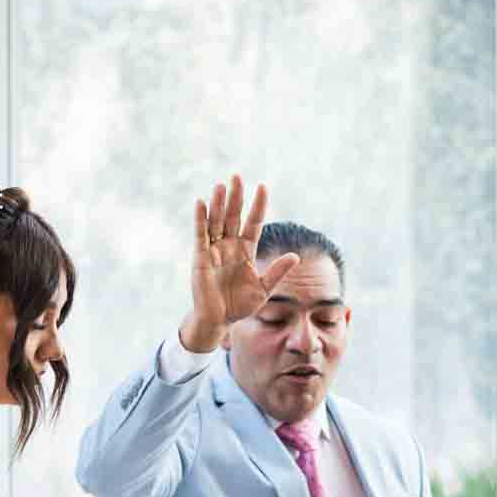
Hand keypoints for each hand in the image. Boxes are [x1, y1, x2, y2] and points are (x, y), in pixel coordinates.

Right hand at [178, 175, 298, 353]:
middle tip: (237, 176)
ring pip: (217, 221)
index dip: (258, 206)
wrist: (219, 321)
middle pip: (233, 216)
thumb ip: (277, 272)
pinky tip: (201, 203)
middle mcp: (230, 246)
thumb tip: (295, 257)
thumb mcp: (263, 289)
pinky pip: (200, 235)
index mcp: (246, 251)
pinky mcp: (200, 257)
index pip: (253, 223)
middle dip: (236, 197)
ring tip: (222, 185)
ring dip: (218, 203)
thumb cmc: (240, 305)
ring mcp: (214, 250)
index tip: (263, 186)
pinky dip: (200, 219)